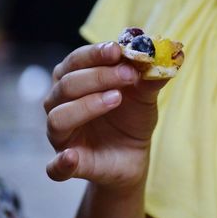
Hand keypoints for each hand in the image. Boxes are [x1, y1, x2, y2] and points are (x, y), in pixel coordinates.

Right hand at [44, 42, 166, 189]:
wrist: (135, 154)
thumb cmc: (132, 118)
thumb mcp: (144, 96)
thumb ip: (148, 77)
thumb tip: (160, 53)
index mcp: (75, 82)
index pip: (75, 61)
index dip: (94, 54)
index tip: (117, 50)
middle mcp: (61, 105)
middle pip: (67, 85)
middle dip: (98, 76)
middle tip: (128, 75)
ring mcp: (62, 136)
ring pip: (59, 117)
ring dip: (87, 105)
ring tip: (116, 98)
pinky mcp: (68, 165)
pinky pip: (55, 167)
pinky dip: (60, 163)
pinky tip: (71, 157)